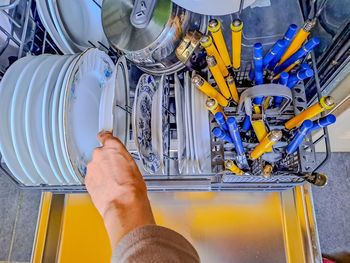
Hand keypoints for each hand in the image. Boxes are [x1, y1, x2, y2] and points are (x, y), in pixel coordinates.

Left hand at [86, 131, 154, 248]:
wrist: (123, 203)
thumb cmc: (132, 187)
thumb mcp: (134, 167)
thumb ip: (122, 160)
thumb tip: (120, 164)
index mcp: (113, 147)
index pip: (105, 136)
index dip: (104, 137)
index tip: (103, 137)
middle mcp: (100, 154)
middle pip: (100, 153)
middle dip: (106, 161)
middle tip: (116, 171)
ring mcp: (92, 167)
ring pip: (96, 167)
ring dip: (102, 172)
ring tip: (113, 183)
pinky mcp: (87, 180)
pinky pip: (92, 177)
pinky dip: (98, 181)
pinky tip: (107, 188)